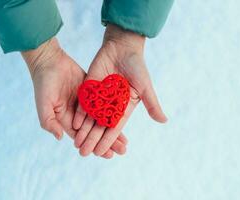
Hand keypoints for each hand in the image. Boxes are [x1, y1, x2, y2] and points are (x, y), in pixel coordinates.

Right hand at [21, 38, 126, 158]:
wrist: (49, 60)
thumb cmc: (43, 84)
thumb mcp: (44, 104)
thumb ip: (49, 121)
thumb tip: (60, 138)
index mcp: (67, 119)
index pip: (83, 137)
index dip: (95, 146)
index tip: (109, 155)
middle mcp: (77, 114)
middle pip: (96, 130)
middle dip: (108, 141)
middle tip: (123, 150)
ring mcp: (86, 102)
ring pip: (102, 118)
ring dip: (113, 128)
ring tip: (126, 140)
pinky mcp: (92, 90)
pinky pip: (105, 102)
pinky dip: (113, 110)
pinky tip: (124, 116)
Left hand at [73, 24, 166, 156]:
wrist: (122, 47)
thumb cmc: (136, 66)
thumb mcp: (145, 86)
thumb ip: (152, 104)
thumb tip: (164, 121)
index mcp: (123, 107)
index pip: (114, 127)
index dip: (108, 140)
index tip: (101, 152)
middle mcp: (110, 105)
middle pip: (100, 126)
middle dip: (93, 140)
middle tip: (84, 153)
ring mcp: (99, 97)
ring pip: (91, 118)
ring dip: (84, 131)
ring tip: (76, 144)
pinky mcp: (90, 88)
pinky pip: (84, 103)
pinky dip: (80, 114)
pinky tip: (75, 124)